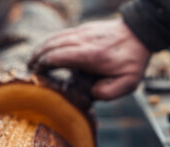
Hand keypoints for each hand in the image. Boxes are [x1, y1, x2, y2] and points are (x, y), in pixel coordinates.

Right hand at [29, 18, 150, 99]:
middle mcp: (83, 41)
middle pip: (52, 45)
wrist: (140, 34)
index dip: (44, 64)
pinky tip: (47, 49)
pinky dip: (51, 41)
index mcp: (90, 55)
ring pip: (55, 37)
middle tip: (29, 69)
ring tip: (33, 60)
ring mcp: (82, 32)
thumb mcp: (128, 83)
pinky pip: (62, 34)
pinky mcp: (84, 29)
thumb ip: (108, 92)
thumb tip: (90, 94)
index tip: (37, 73)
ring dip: (41, 48)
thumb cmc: (133, 61)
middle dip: (37, 57)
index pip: (58, 56)